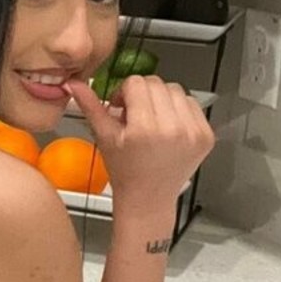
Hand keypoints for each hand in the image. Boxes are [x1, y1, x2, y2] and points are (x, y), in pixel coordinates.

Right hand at [65, 75, 214, 207]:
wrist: (148, 198)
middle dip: (143, 93)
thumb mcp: (104, 137)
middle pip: (157, 83)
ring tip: (152, 119)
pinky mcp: (206, 136)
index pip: (136, 83)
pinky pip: (193, 104)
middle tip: (134, 113)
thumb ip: (90, 106)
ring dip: (162, 99)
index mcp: (145, 129)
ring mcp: (193, 132)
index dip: (124, 92)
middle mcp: (173, 129)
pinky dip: (179, 109)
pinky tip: (168, 125)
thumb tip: (74, 84)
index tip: (121, 107)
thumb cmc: (124, 171)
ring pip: (176, 90)